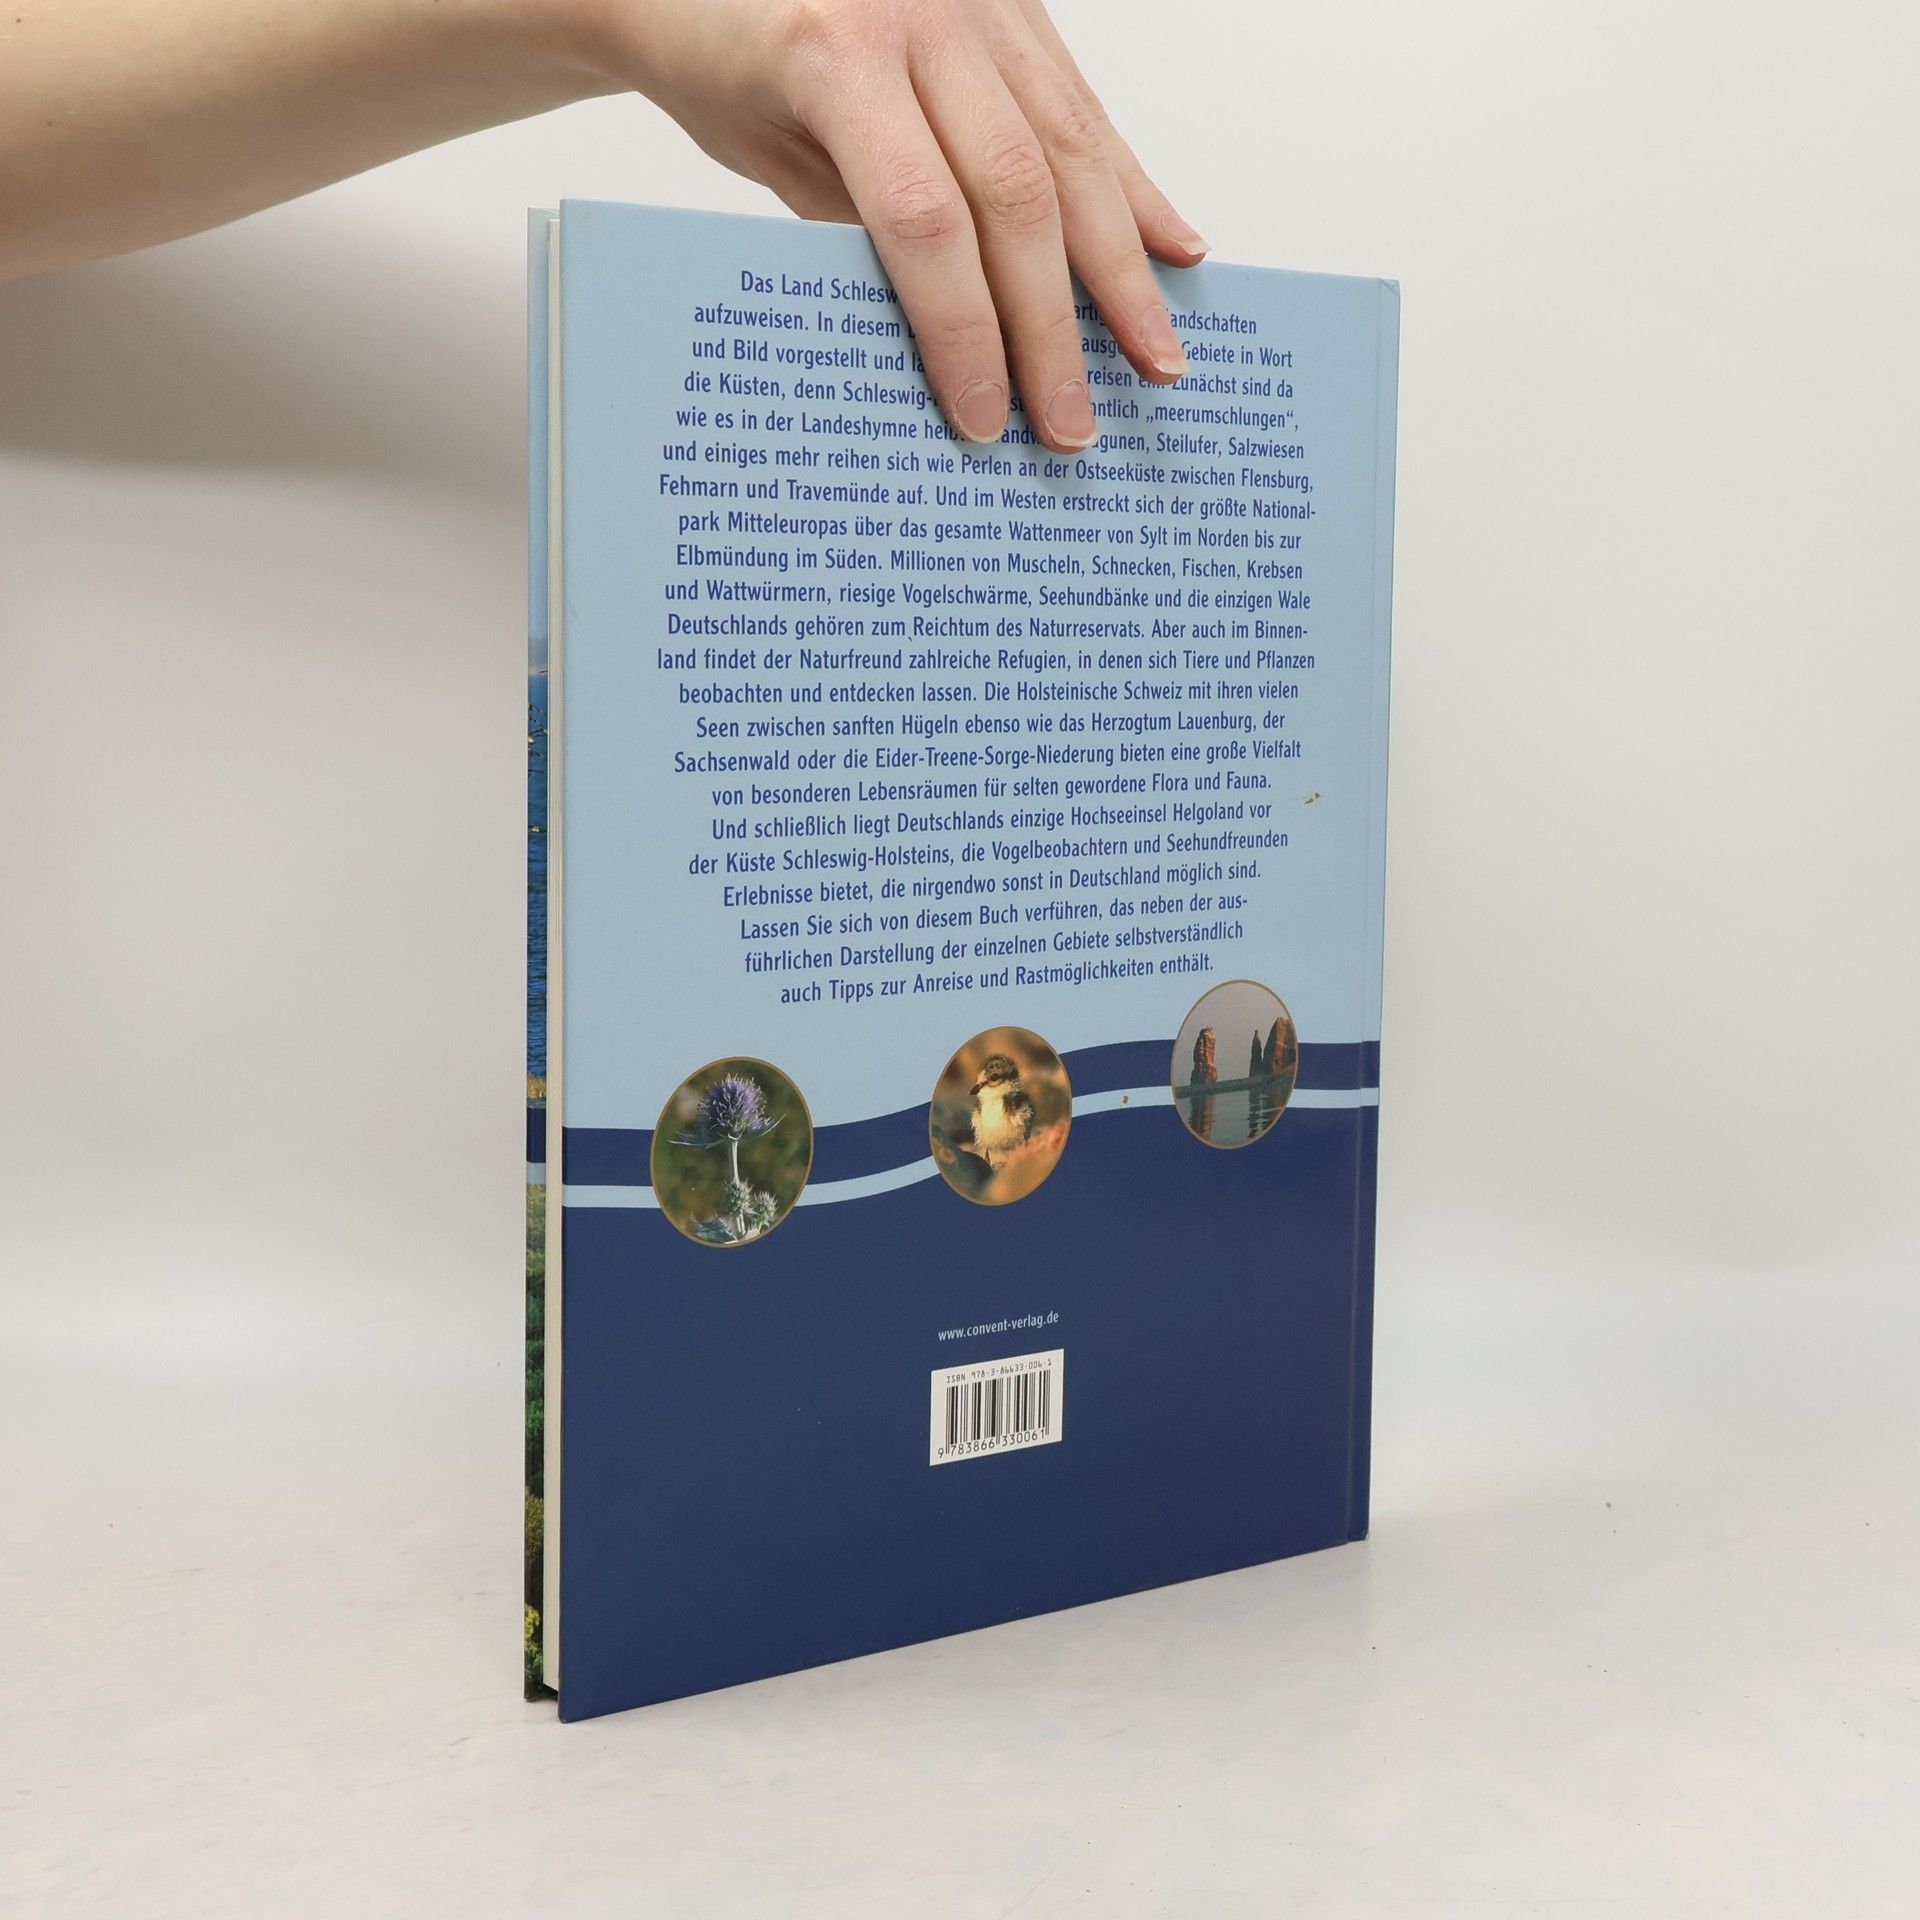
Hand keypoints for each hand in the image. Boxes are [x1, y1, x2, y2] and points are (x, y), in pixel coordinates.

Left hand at [590, 0, 1208, 449]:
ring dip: (1121, 269)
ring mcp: (981, 2)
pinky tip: (1172, 248)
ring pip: (1072, 149)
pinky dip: (1131, 186)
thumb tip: (946, 344)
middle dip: (1052, 325)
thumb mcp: (761, 151)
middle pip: (1017, 192)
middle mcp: (922, 12)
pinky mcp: (1018, 3)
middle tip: (1070, 424)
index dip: (963, 328)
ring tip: (1153, 358)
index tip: (983, 417)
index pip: (923, 216)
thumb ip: (853, 228)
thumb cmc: (716, 48)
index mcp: (835, 52)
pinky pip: (1083, 106)